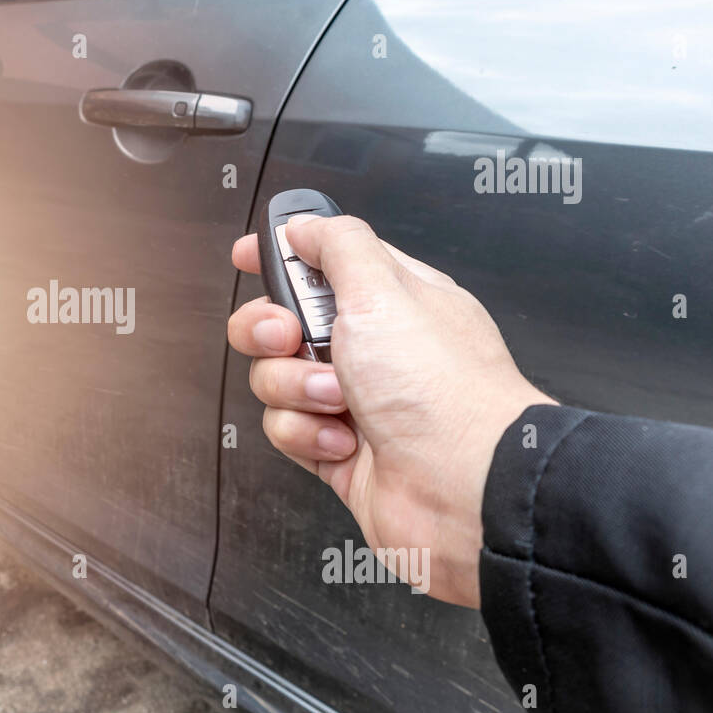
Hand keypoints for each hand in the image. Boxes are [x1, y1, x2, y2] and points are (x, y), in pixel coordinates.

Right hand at [228, 215, 554, 607]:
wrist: (463, 488)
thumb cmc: (443, 392)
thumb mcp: (385, 291)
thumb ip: (339, 246)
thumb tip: (305, 225)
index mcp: (390, 300)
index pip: (324, 260)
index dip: (281, 255)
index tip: (249, 256)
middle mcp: (372, 348)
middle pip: (281, 321)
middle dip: (270, 330)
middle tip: (291, 336)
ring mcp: (353, 401)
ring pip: (276, 379)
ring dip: (297, 388)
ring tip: (339, 400)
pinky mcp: (337, 450)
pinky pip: (286, 430)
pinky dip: (307, 435)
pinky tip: (345, 441)